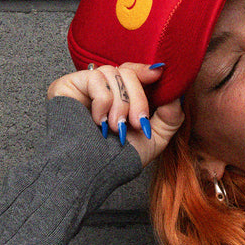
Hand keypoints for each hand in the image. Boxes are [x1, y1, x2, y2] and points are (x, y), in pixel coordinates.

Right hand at [47, 63, 183, 165]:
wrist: (92, 173)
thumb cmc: (120, 159)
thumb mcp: (155, 137)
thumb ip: (171, 115)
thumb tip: (177, 93)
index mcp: (123, 97)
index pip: (137, 72)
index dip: (148, 72)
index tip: (160, 75)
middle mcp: (104, 89)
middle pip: (129, 71)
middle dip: (139, 98)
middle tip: (137, 123)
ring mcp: (85, 86)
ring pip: (114, 73)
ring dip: (121, 103)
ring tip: (116, 127)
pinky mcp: (67, 85)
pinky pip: (95, 78)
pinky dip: (103, 101)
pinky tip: (97, 121)